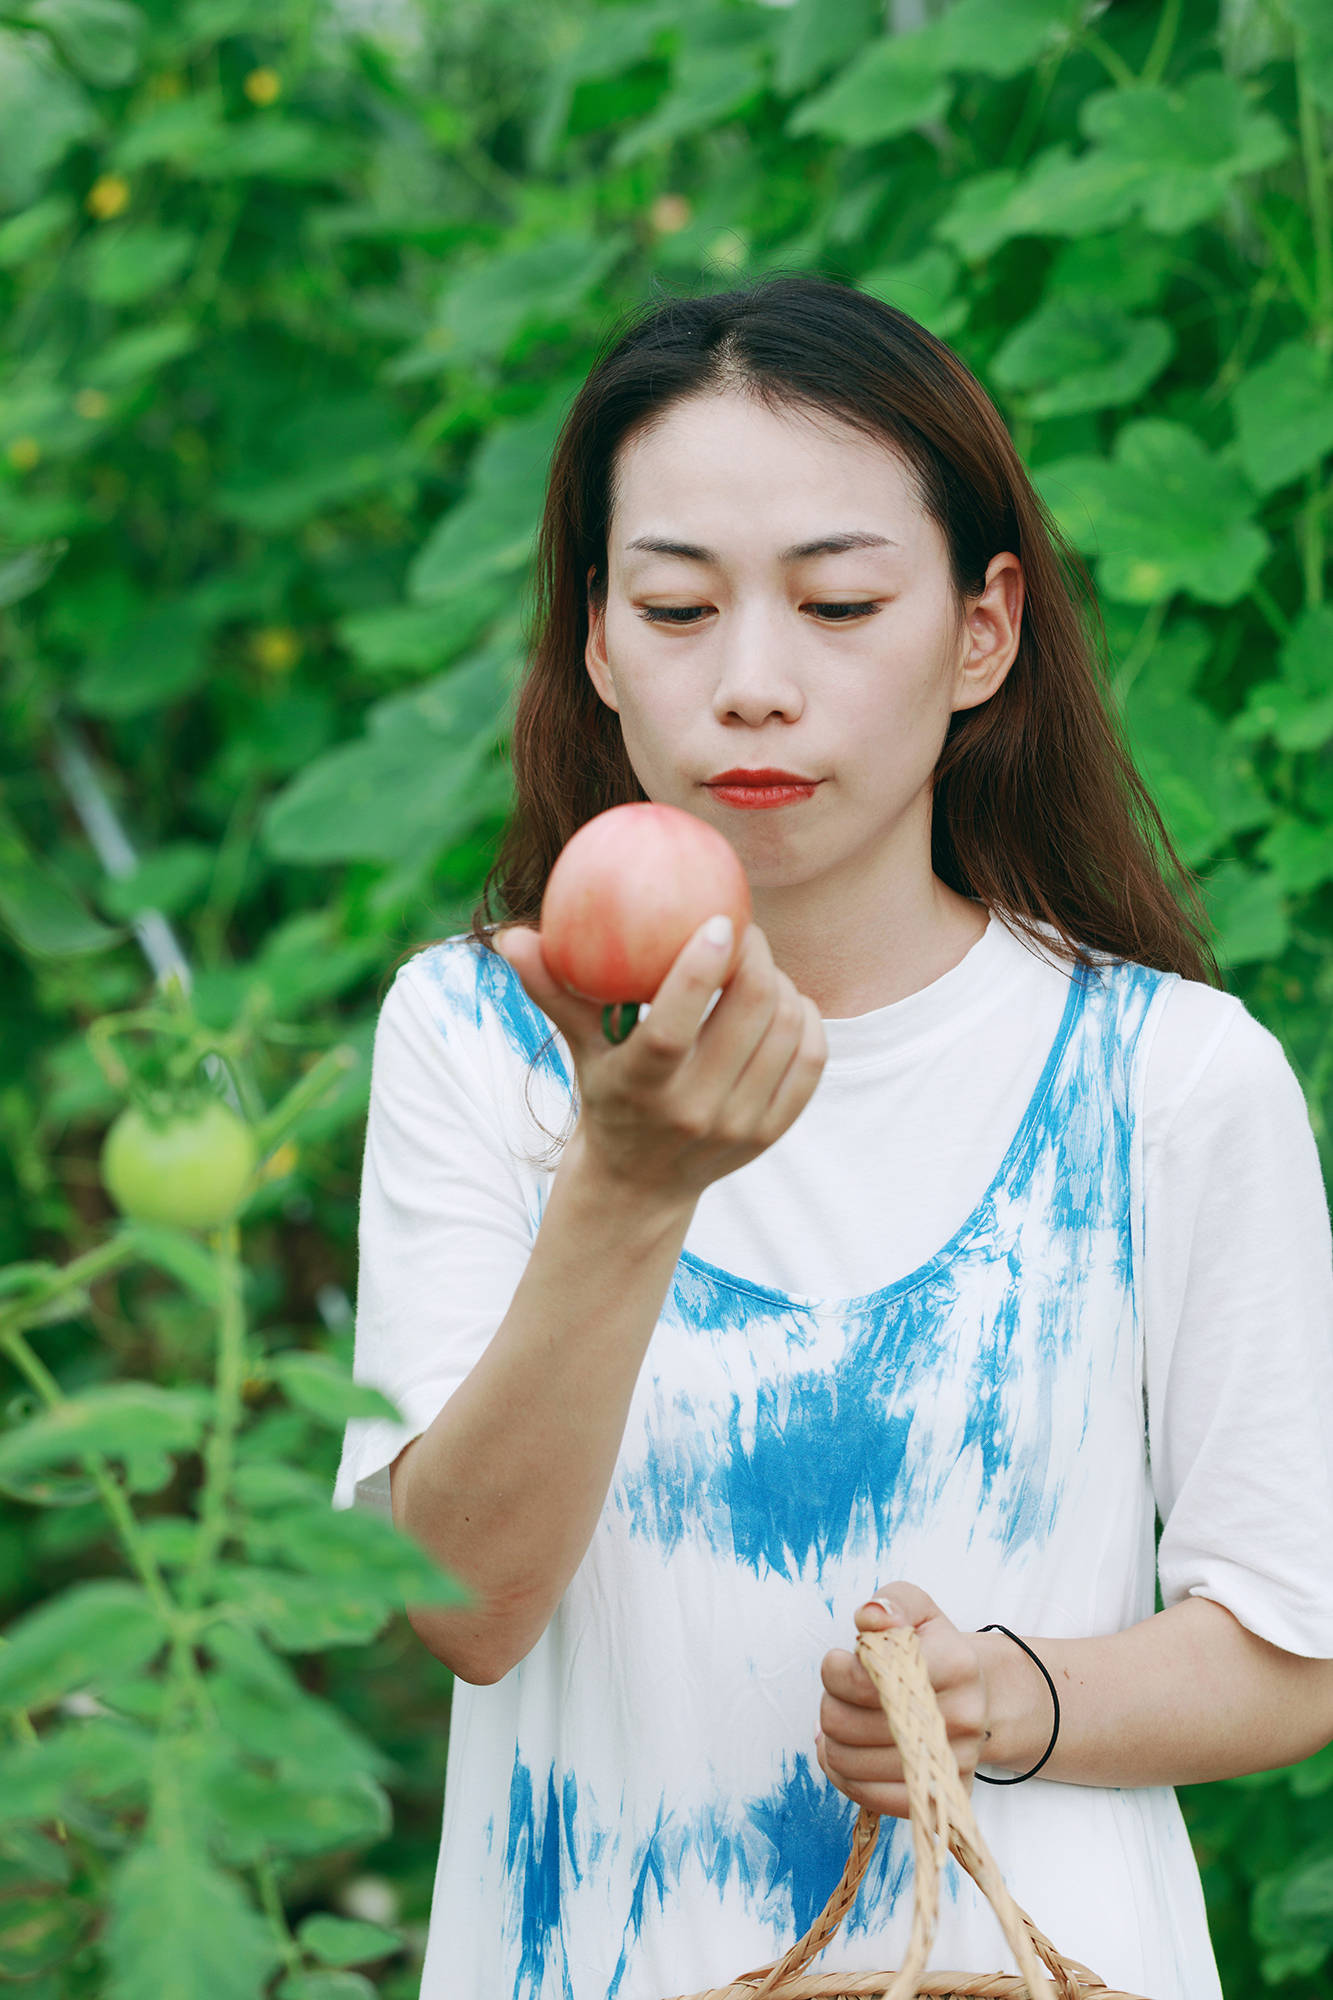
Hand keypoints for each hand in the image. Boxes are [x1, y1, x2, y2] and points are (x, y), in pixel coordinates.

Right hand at [493, 917, 825, 1206]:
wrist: (640, 1185)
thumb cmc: (606, 1091)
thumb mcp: (577, 1047)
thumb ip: (550, 988)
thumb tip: (510, 936)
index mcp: (640, 1088)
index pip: (672, 1028)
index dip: (700, 971)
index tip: (718, 921)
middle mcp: (693, 1111)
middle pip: (748, 1015)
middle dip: (756, 956)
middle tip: (742, 928)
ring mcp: (740, 1127)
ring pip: (786, 1031)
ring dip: (779, 983)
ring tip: (757, 965)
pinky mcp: (773, 1133)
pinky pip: (810, 1060)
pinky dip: (804, 1019)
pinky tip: (785, 999)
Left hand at [816, 1582, 990, 1817]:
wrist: (974, 1696)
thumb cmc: (933, 1650)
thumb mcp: (917, 1609)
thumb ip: (892, 1602)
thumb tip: (872, 1617)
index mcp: (957, 1664)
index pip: (870, 1680)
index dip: (836, 1671)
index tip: (837, 1660)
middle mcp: (963, 1718)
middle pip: (850, 1724)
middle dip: (829, 1704)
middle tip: (839, 1692)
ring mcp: (954, 1763)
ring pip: (852, 1763)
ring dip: (831, 1740)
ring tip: (840, 1718)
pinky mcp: (943, 1796)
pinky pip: (871, 1798)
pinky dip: (843, 1775)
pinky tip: (844, 1751)